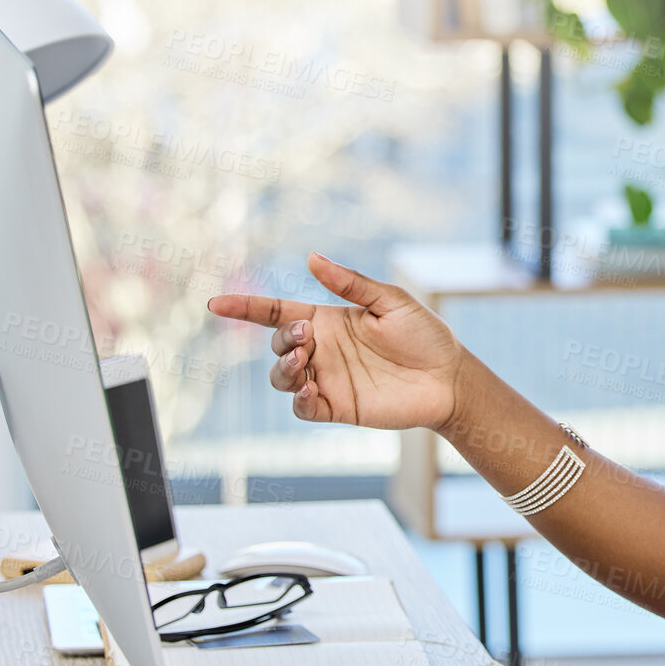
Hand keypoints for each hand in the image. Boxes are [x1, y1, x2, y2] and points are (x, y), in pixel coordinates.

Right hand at [208, 252, 465, 432]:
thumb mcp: (390, 301)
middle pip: (277, 344)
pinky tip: (311, 389)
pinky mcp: (338, 407)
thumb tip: (311, 258)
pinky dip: (299, 399)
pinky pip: (303, 407)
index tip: (215, 304)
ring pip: (282, 377)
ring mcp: (327, 379)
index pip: (275, 312)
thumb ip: (350, 284)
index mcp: (328, 319)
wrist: (448, 377)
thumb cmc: (424, 334)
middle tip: (307, 334)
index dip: (244, 308)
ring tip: (306, 359)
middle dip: (282, 338)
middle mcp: (322, 349)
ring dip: (284, 367)